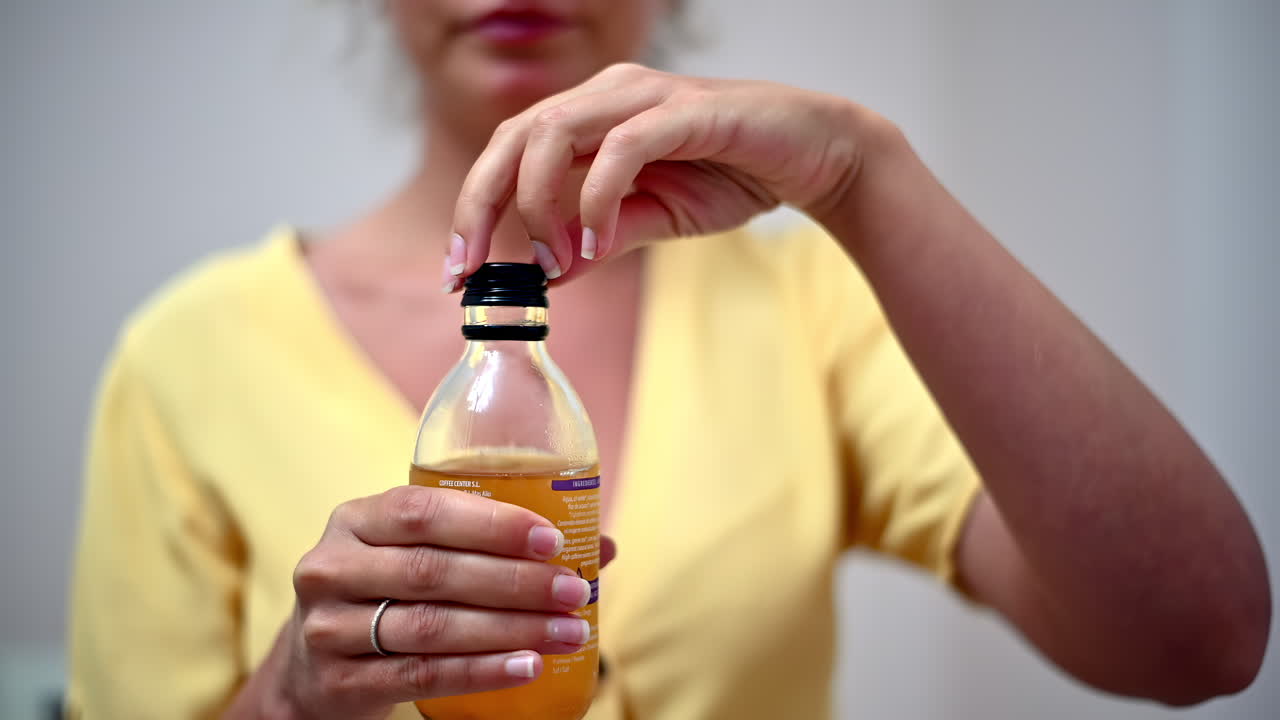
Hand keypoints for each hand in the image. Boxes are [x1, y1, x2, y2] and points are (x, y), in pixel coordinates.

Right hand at [230, 486, 615, 719]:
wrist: (309, 669)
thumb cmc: (385, 594)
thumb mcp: (415, 554)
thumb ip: (492, 544)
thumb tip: (602, 546)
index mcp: (356, 520)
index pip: (424, 511)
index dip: (491, 524)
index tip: (551, 539)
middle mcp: (333, 567)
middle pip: (433, 571)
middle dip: (514, 582)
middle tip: (571, 592)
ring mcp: (328, 628)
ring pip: (432, 627)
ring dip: (509, 630)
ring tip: (566, 632)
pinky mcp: (338, 682)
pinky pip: (422, 676)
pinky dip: (481, 672)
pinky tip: (527, 667)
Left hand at [449, 63, 881, 282]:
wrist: (815, 155)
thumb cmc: (734, 176)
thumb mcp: (655, 220)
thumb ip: (602, 239)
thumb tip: (549, 277)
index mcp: (591, 115)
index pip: (508, 152)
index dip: (474, 208)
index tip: (459, 273)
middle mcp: (608, 93)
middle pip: (512, 135)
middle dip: (480, 204)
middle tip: (471, 270)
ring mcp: (644, 96)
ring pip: (553, 131)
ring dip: (538, 203)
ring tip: (551, 261)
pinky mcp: (684, 110)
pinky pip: (620, 147)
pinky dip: (596, 198)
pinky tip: (594, 242)